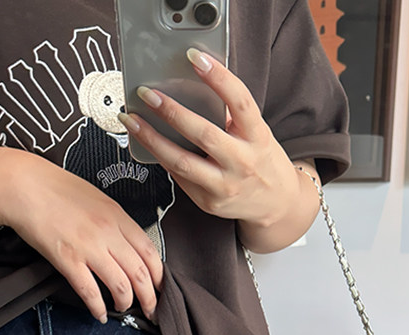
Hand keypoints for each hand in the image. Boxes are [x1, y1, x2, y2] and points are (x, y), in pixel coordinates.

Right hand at [0, 147, 162, 322]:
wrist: (23, 185)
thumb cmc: (56, 189)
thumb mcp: (97, 199)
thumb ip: (115, 222)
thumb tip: (129, 246)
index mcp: (117, 216)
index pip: (150, 251)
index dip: (159, 276)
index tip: (160, 288)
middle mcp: (107, 232)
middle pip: (141, 273)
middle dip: (150, 298)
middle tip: (151, 310)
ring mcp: (88, 246)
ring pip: (121, 286)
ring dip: (125, 303)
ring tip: (123, 308)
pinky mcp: (67, 259)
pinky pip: (90, 292)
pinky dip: (98, 308)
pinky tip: (100, 314)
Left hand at [118, 50, 317, 239]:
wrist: (276, 204)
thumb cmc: (261, 160)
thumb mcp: (255, 133)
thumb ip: (229, 117)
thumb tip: (190, 90)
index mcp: (257, 137)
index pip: (239, 101)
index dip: (218, 77)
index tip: (195, 57)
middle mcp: (242, 163)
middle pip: (203, 134)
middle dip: (171, 111)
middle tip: (148, 94)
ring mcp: (224, 186)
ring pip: (181, 162)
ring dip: (152, 139)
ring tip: (132, 121)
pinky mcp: (209, 202)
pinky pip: (179, 177)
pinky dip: (162, 157)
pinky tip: (148, 142)